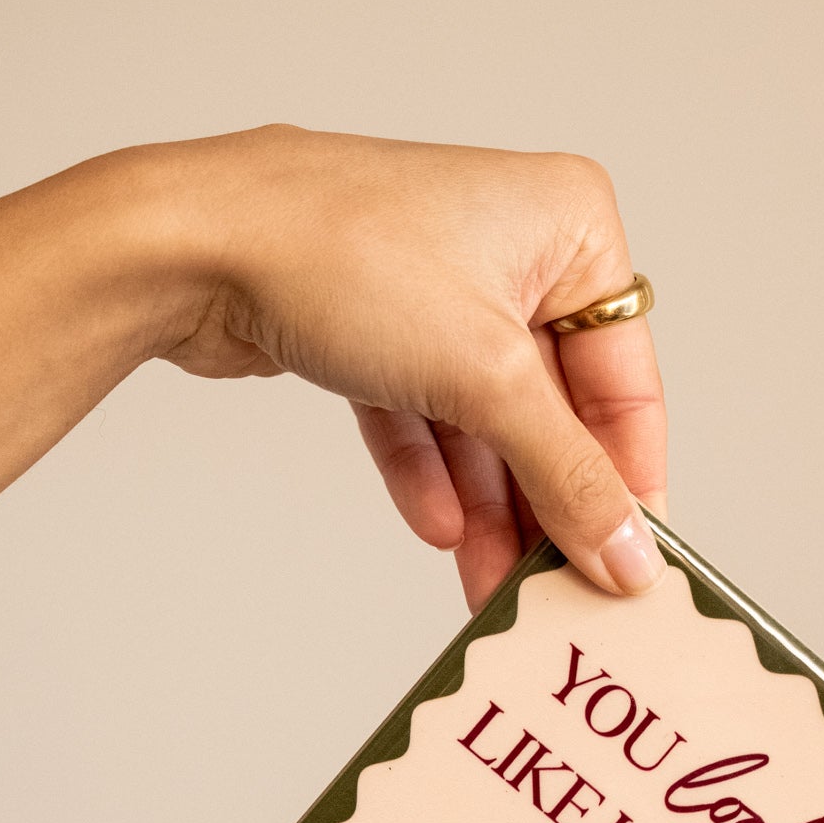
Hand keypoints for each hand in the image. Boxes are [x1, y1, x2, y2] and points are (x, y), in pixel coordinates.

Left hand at [158, 126, 666, 609]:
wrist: (191, 242)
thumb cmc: (343, 255)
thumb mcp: (484, 379)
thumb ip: (567, 476)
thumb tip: (629, 555)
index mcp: (571, 228)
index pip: (628, 384)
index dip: (629, 483)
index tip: (632, 566)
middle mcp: (516, 251)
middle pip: (556, 413)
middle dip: (546, 507)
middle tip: (555, 593)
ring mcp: (445, 288)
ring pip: (487, 425)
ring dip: (488, 509)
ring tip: (491, 590)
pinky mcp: (381, 325)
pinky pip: (426, 416)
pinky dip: (430, 473)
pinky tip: (437, 531)